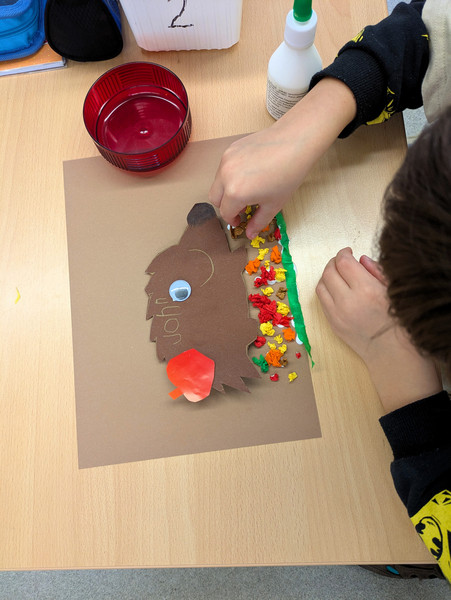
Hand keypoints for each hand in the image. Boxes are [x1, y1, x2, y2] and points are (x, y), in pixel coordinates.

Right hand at [209, 77, 357, 238]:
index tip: (240, 220)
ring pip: (217, 182)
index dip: (233, 219)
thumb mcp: (274, 204)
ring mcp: (226, 160)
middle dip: (225, 206)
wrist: (294, 142)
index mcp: (236, 193)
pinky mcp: (230, 149)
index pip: (225, 212)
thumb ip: (258, 222)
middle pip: (215, 198)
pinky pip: (224, 167)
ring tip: (247, 189)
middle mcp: (226, 176)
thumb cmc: (288, 175)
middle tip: (240, 208)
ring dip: (226, 190)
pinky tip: (249, 173)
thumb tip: (249, 234)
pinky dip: (231, 175)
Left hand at [316, 248, 441, 411]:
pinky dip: (325, 291)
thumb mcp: (395, 291)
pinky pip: (322, 302)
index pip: (344, 262)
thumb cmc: (400, 321)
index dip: (344, 253)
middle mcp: (347, 301)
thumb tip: (360, 259)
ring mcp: (337, 314)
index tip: (348, 252)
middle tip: (342, 261)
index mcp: (366, 290)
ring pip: (321, 286)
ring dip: (327, 276)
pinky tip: (336, 290)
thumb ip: (376, 271)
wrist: (393, 353)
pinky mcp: (332, 324)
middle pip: (329, 272)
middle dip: (334, 263)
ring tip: (337, 275)